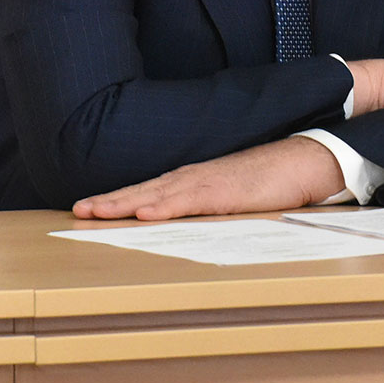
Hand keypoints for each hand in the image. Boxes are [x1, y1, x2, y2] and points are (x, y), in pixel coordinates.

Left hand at [72, 136, 346, 220]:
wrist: (305, 160)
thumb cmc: (272, 179)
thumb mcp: (233, 196)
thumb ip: (209, 205)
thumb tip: (187, 222)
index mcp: (195, 180)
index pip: (148, 190)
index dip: (118, 199)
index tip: (90, 207)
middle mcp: (195, 177)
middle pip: (143, 190)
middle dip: (110, 200)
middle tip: (78, 210)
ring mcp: (208, 182)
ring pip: (157, 194)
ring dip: (124, 203)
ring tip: (95, 211)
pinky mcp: (225, 192)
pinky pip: (188, 201)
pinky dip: (164, 206)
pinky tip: (143, 213)